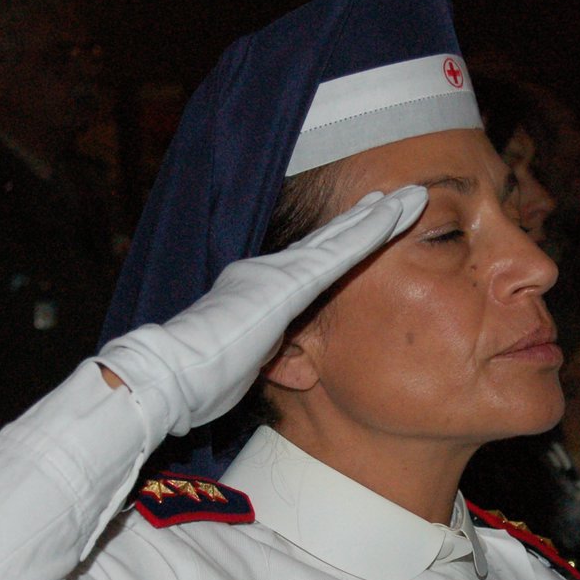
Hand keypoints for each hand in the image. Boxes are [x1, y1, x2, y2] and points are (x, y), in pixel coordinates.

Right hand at [96, 185, 428, 436]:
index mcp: (254, 292)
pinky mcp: (286, 283)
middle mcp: (264, 272)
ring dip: (375, 216)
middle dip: (360, 220)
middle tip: (390, 198)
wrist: (170, 374)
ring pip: (337, 238)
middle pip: (324, 241)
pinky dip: (367, 231)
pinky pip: (337, 252)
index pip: (305, 263)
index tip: (361, 228)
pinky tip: (393, 216)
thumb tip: (284, 362)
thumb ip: (264, 353)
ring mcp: (275, 273)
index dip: (335, 244)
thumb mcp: (240, 365)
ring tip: (408, 198)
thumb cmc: (198, 382)